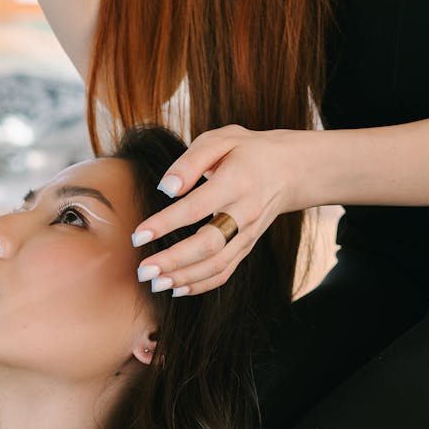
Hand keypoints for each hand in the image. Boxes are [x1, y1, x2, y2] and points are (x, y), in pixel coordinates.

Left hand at [132, 126, 300, 295]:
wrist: (290, 168)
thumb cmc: (245, 150)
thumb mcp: (220, 140)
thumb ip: (190, 161)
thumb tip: (166, 189)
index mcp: (236, 181)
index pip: (196, 208)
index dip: (165, 223)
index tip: (137, 235)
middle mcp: (245, 212)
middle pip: (209, 244)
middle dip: (173, 260)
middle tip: (143, 270)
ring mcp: (249, 233)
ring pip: (218, 264)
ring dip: (184, 277)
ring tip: (155, 283)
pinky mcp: (248, 246)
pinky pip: (226, 271)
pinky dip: (201, 284)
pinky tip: (177, 288)